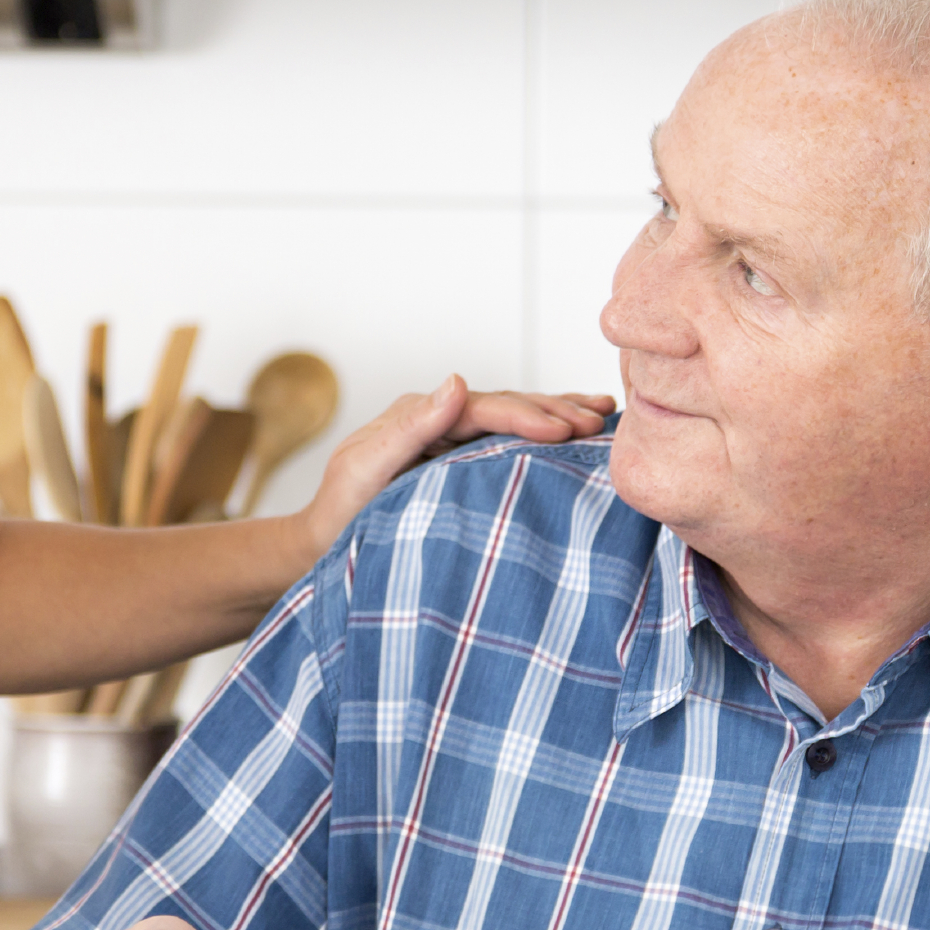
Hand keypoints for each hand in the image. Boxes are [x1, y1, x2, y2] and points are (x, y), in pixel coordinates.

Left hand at [293, 377, 614, 557]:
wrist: (324, 548)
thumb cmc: (340, 516)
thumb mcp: (364, 470)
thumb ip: (407, 428)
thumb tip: (457, 381)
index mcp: (418, 416)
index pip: (482, 407)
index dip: (526, 414)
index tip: (565, 429)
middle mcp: (439, 422)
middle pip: (507, 406)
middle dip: (555, 410)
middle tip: (600, 420)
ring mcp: (453, 442)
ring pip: (515, 421)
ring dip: (559, 415)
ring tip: (604, 414)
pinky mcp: (463, 465)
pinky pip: (510, 445)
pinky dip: (546, 437)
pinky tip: (577, 439)